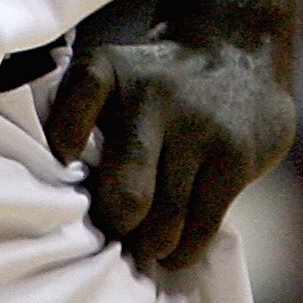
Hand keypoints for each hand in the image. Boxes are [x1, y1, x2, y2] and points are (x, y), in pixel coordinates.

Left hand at [44, 31, 292, 272]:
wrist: (239, 52)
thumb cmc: (156, 86)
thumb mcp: (116, 77)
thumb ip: (84, 120)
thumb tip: (64, 198)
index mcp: (111, 70)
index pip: (81, 93)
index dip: (66, 134)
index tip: (63, 164)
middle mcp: (153, 96)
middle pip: (125, 191)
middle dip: (112, 225)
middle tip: (110, 231)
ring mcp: (198, 129)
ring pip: (164, 221)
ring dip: (148, 246)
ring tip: (141, 245)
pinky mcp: (234, 159)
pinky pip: (201, 226)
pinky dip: (181, 250)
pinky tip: (172, 248)